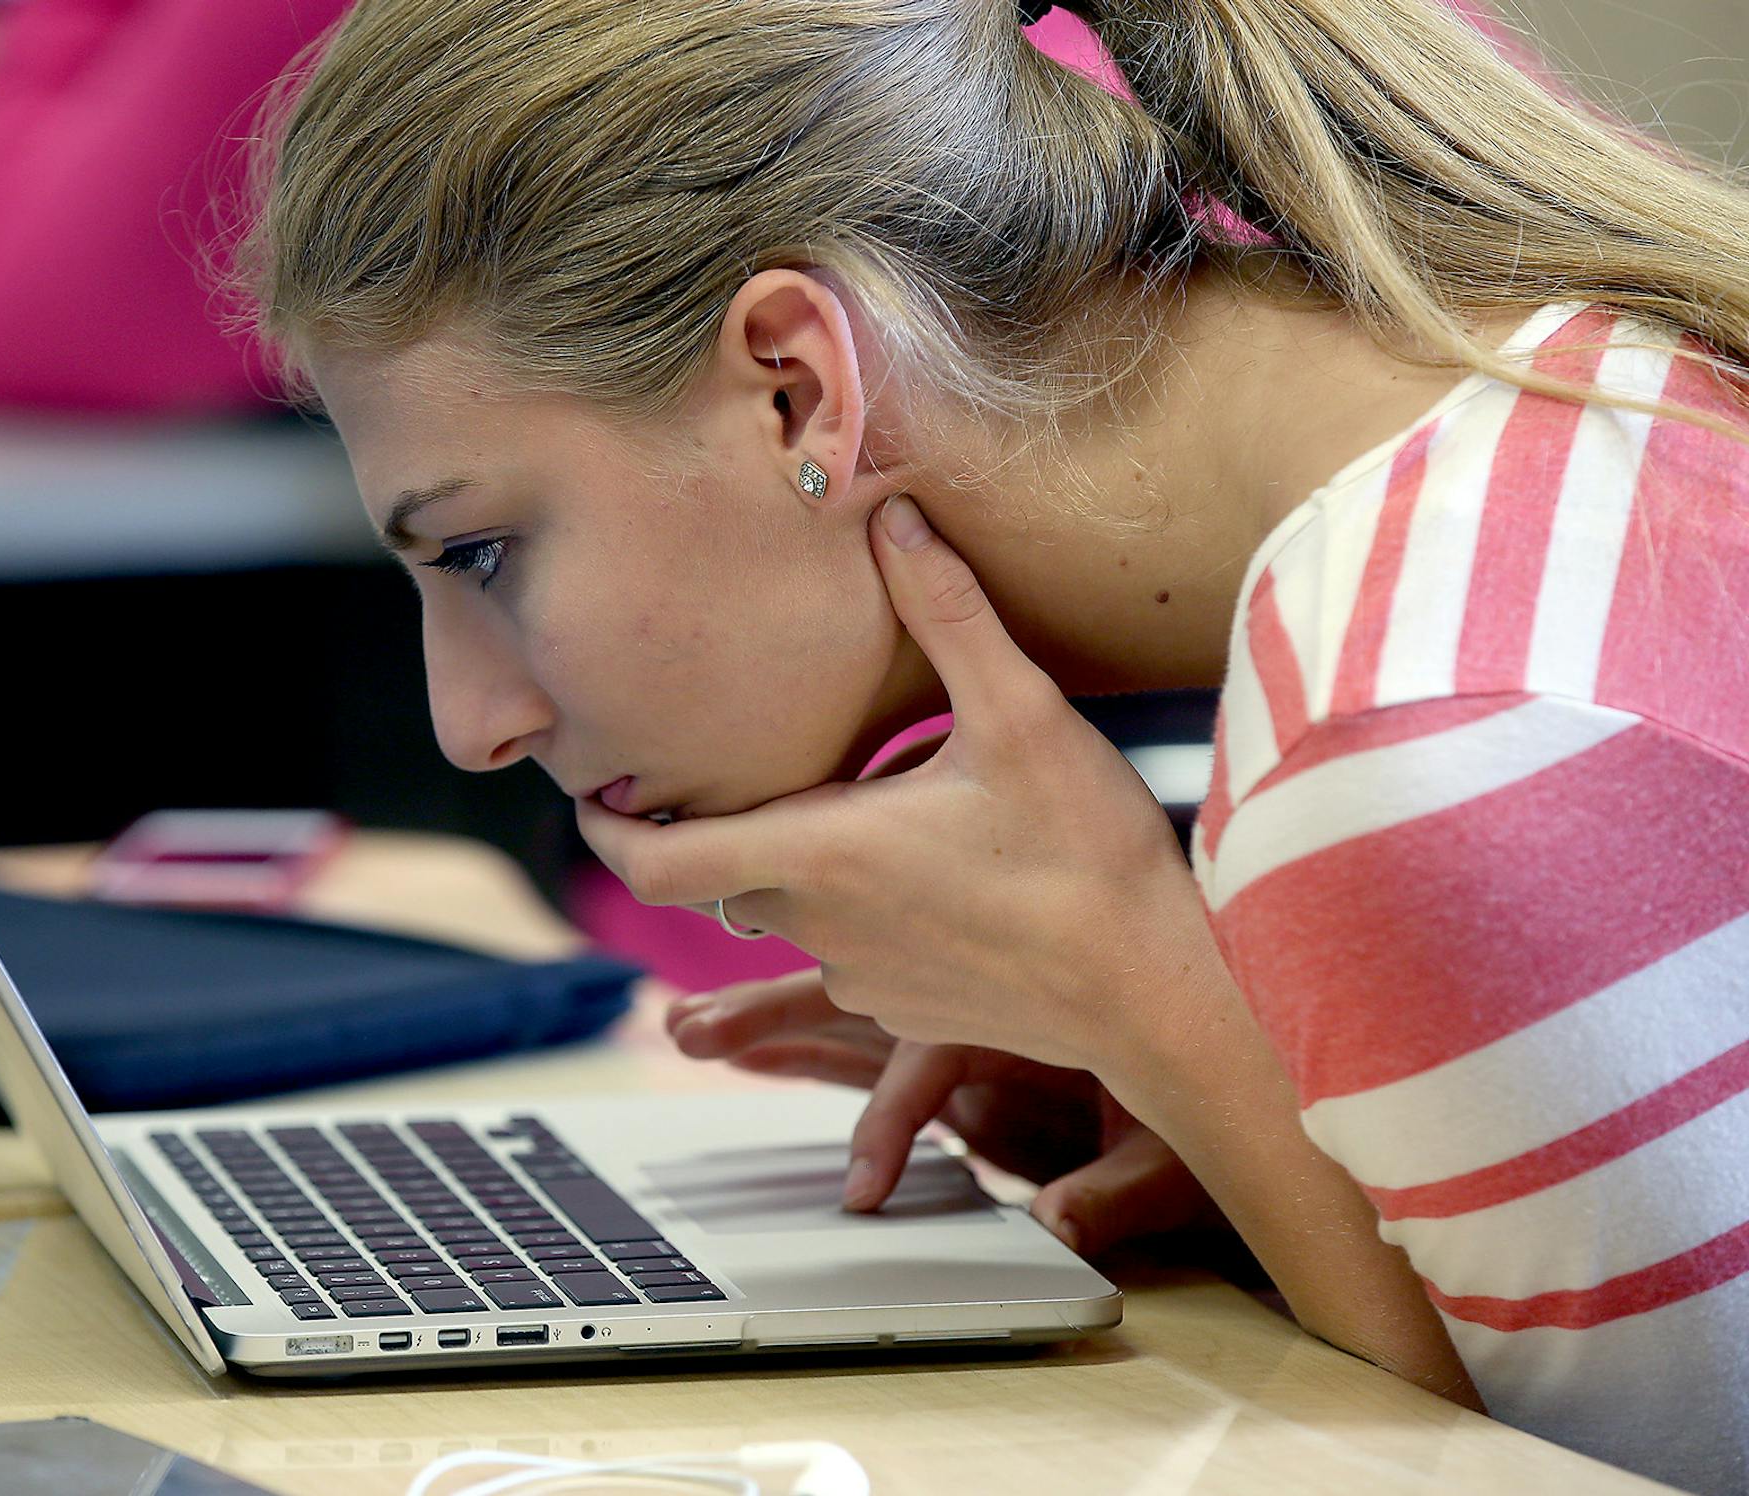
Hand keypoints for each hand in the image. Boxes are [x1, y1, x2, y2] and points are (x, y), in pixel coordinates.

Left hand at [579, 495, 1223, 1081]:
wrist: (1159, 987)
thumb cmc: (1089, 855)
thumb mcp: (1022, 715)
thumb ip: (949, 613)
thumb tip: (897, 516)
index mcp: (823, 855)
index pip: (659, 864)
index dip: (606, 831)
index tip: (592, 796)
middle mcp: (823, 928)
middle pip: (727, 876)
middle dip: (729, 824)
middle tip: (760, 762)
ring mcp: (860, 981)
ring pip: (792, 913)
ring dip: (805, 864)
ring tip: (875, 806)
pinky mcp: (901, 1011)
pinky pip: (847, 955)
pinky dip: (859, 910)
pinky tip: (935, 871)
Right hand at [667, 969, 1222, 1255]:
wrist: (1225, 1062)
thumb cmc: (1208, 1087)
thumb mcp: (1173, 1147)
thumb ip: (1117, 1190)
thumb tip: (1060, 1228)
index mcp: (1028, 1004)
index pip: (934, 1054)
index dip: (891, 1123)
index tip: (863, 1195)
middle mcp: (978, 1001)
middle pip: (861, 1003)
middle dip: (776, 1018)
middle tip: (692, 1028)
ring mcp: (959, 1021)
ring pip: (845, 1017)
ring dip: (770, 1025)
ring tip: (689, 1029)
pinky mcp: (951, 1059)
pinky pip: (863, 1053)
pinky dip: (803, 1049)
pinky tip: (748, 1050)